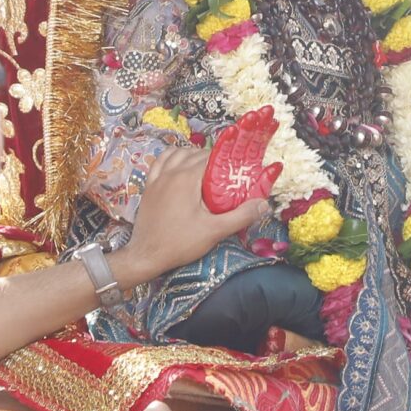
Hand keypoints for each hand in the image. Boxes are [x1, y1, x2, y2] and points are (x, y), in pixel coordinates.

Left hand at [120, 144, 270, 286]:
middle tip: (226, 172)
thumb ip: (241, 216)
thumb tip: (263, 204)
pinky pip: (159, 162)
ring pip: (176, 154)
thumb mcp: (214, 231)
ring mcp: (157, 179)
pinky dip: (171, 158)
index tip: (237, 169)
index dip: (226, 160)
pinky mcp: (148, 187)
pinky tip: (178, 165)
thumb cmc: (179, 243)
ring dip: (191, 154)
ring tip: (205, 167)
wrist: (146, 256)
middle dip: (212, 158)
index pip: (210, 158)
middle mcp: (170, 173)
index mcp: (186, 178)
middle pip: (195, 153)